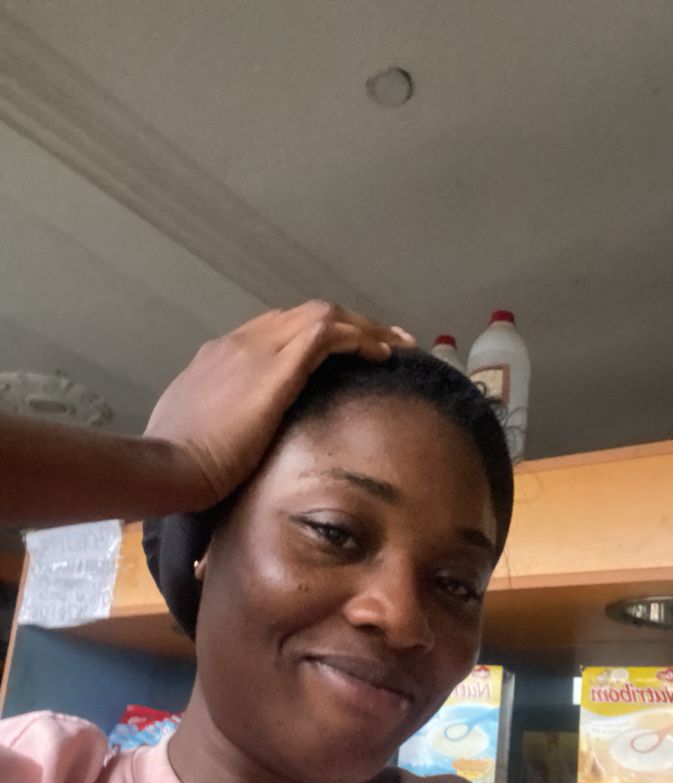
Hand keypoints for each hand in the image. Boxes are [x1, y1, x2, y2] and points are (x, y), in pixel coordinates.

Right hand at [144, 302, 413, 508]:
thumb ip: (217, 423)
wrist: (166, 467)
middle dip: (348, 324)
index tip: (340, 355)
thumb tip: (227, 439)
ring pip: (324, 317)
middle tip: (384, 342)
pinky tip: (382, 357)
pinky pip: (329, 335)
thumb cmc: (175, 465)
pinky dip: (359, 340)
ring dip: (364, 328)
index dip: (313, 337)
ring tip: (396, 346)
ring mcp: (258, 350)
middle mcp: (240, 343)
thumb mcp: (195, 433)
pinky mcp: (277, 368)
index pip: (275, 331)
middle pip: (304, 315)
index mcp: (218, 357)